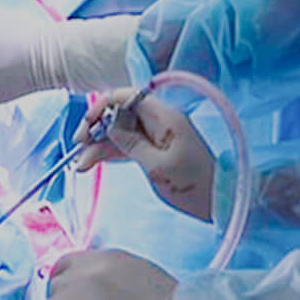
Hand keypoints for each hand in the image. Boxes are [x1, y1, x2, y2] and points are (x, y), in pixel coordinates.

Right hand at [72, 90, 216, 220]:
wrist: (221, 203)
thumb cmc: (193, 186)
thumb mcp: (158, 167)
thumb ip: (132, 143)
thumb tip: (110, 124)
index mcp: (165, 117)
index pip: (127, 97)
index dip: (103, 106)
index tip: (86, 126)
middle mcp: (160, 121)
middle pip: (120, 114)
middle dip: (97, 128)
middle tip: (78, 147)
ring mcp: (158, 136)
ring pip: (121, 132)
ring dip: (100, 145)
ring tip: (81, 165)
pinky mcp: (156, 151)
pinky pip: (128, 145)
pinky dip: (111, 153)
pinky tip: (92, 163)